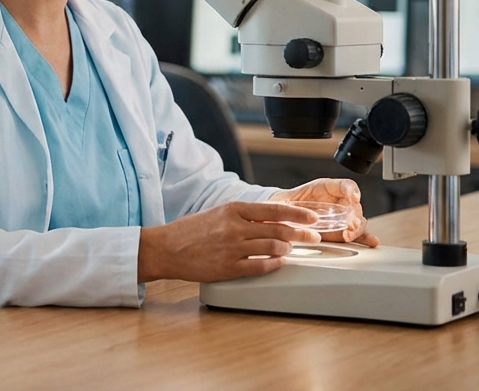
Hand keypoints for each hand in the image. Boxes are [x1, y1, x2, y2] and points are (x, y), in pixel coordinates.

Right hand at [137, 201, 321, 282]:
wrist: (166, 249)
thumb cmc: (190, 231)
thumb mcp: (217, 213)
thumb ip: (243, 216)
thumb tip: (272, 219)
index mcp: (232, 210)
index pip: (274, 210)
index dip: (298, 215)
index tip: (312, 218)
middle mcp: (234, 228)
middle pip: (279, 230)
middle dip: (301, 234)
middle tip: (313, 237)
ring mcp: (232, 249)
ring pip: (273, 248)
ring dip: (287, 249)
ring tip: (289, 250)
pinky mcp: (228, 268)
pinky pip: (261, 267)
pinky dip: (274, 264)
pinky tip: (278, 262)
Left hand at [270, 178, 379, 247]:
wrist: (285, 219)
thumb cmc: (288, 204)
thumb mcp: (289, 196)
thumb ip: (290, 200)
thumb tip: (284, 204)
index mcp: (329, 189)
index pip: (346, 186)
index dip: (350, 190)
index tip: (352, 196)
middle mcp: (338, 203)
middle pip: (355, 207)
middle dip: (355, 215)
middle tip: (351, 223)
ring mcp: (341, 218)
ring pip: (358, 221)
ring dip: (358, 228)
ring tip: (350, 233)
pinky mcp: (341, 232)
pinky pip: (357, 234)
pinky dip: (365, 238)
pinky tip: (371, 241)